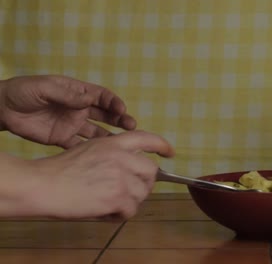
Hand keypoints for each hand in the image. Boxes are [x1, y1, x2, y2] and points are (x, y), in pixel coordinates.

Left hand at [0, 75, 135, 147]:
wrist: (2, 109)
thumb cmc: (23, 91)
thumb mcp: (45, 87)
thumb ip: (67, 95)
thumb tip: (88, 99)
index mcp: (77, 92)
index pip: (102, 96)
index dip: (113, 102)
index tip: (121, 109)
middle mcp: (79, 109)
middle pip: (105, 115)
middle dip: (119, 119)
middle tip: (131, 126)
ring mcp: (72, 124)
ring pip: (97, 131)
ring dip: (110, 136)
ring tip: (123, 143)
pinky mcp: (63, 139)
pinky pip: (81, 145)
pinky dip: (92, 150)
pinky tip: (102, 155)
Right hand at [29, 130, 173, 218]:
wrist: (43, 185)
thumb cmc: (60, 171)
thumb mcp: (90, 149)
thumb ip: (115, 154)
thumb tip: (133, 168)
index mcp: (114, 143)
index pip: (148, 139)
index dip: (162, 146)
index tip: (170, 153)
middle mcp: (122, 157)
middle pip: (151, 172)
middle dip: (143, 183)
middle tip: (127, 191)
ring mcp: (122, 177)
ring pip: (142, 194)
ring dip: (128, 201)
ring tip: (107, 202)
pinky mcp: (118, 196)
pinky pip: (131, 210)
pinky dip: (119, 215)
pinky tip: (104, 211)